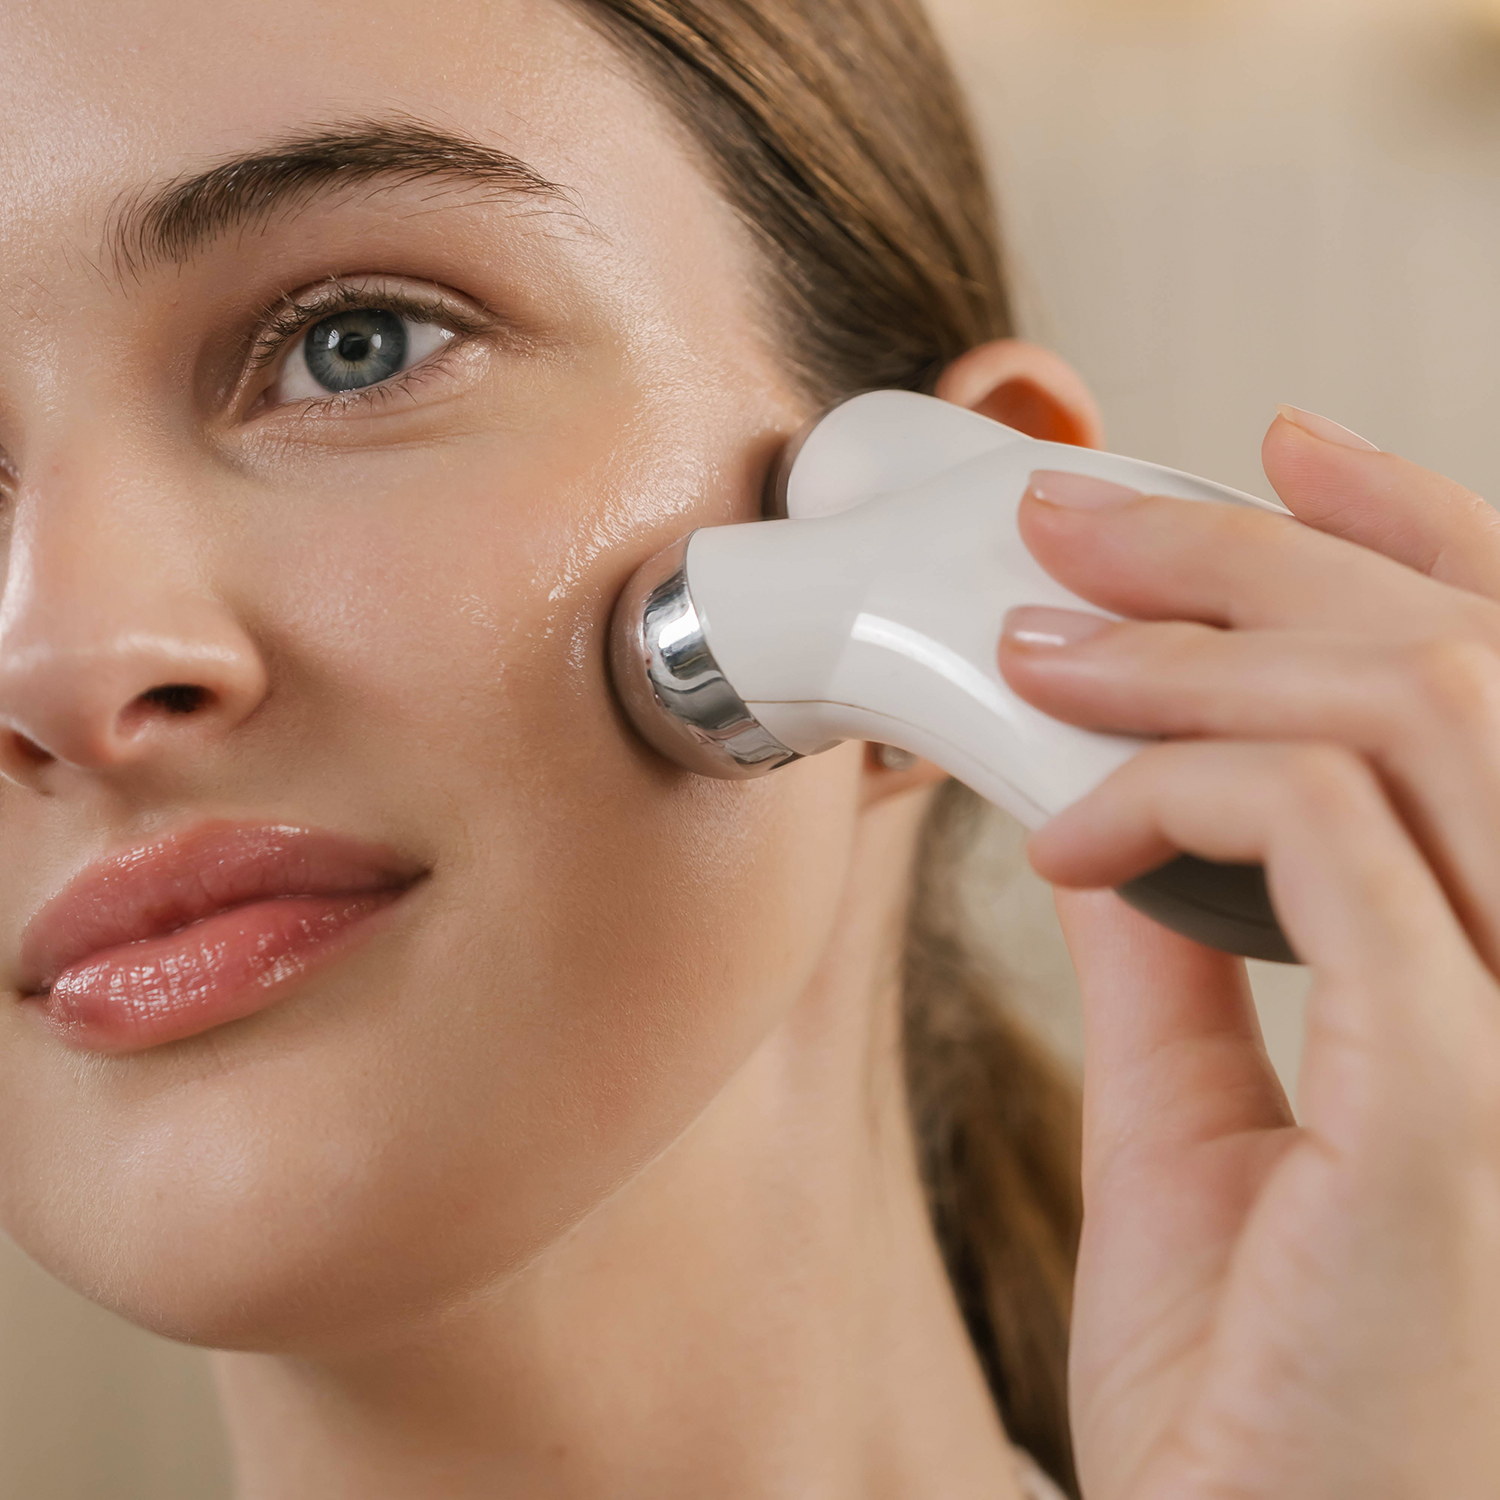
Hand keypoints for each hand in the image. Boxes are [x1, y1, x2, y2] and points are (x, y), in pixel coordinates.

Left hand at [997, 409, 1499, 1499]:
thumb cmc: (1250, 1384)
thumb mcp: (1213, 1109)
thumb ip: (1196, 939)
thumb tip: (1133, 798)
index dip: (1417, 536)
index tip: (1281, 450)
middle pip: (1463, 663)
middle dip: (1253, 553)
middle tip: (1072, 524)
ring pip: (1417, 713)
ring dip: (1197, 648)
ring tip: (1040, 644)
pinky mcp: (1468, 1102)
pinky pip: (1333, 839)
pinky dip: (1183, 788)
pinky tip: (1069, 829)